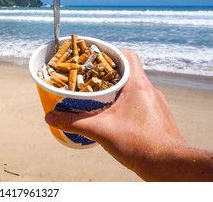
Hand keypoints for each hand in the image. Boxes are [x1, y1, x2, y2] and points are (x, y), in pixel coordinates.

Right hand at [45, 50, 212, 180]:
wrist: (170, 166)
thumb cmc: (140, 144)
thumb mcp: (100, 130)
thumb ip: (73, 122)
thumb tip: (49, 117)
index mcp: (138, 85)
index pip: (126, 55)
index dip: (109, 53)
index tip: (92, 58)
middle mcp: (149, 90)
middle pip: (127, 71)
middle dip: (106, 74)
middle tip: (88, 79)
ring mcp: (155, 104)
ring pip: (132, 88)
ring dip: (115, 90)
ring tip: (97, 98)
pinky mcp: (157, 117)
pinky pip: (138, 102)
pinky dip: (124, 104)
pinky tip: (112, 116)